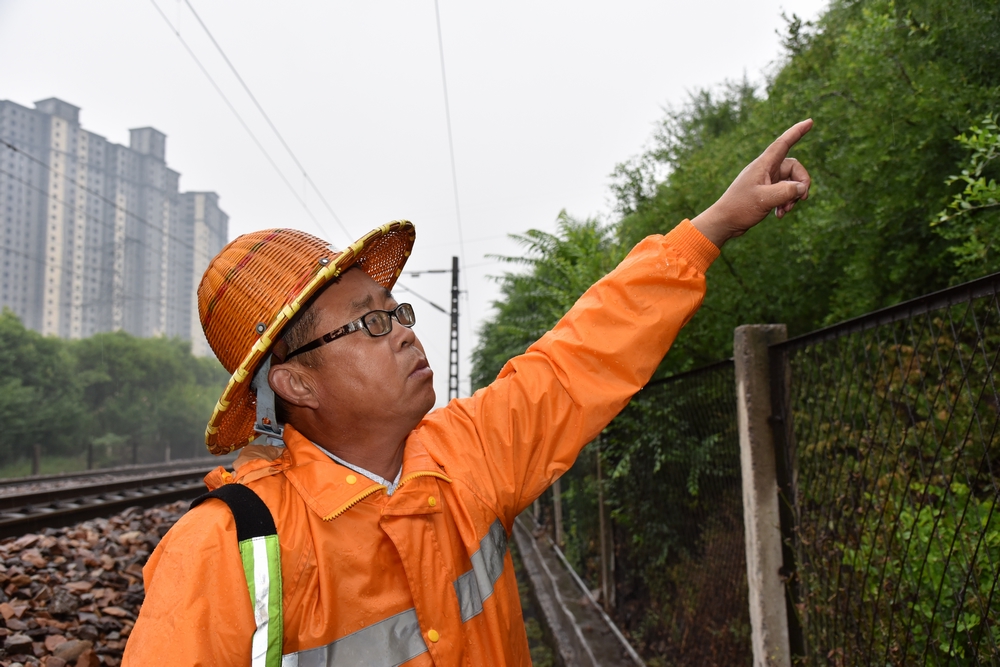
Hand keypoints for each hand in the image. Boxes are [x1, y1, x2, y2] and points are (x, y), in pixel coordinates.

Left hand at [691, 119, 812, 247]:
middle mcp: (765, 170)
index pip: (783, 143)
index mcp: (763, 165)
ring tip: (785, 210)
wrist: (724, 222)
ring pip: (790, 182)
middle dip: (801, 183)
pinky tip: (779, 214)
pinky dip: (785, 202)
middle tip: (801, 199)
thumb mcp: (764, 200)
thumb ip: (786, 192)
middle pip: (794, 168)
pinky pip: (783, 192)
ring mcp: (766, 180)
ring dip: (793, 196)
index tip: (810, 121)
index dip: (797, 132)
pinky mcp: (765, 191)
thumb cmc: (739, 208)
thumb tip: (802, 187)